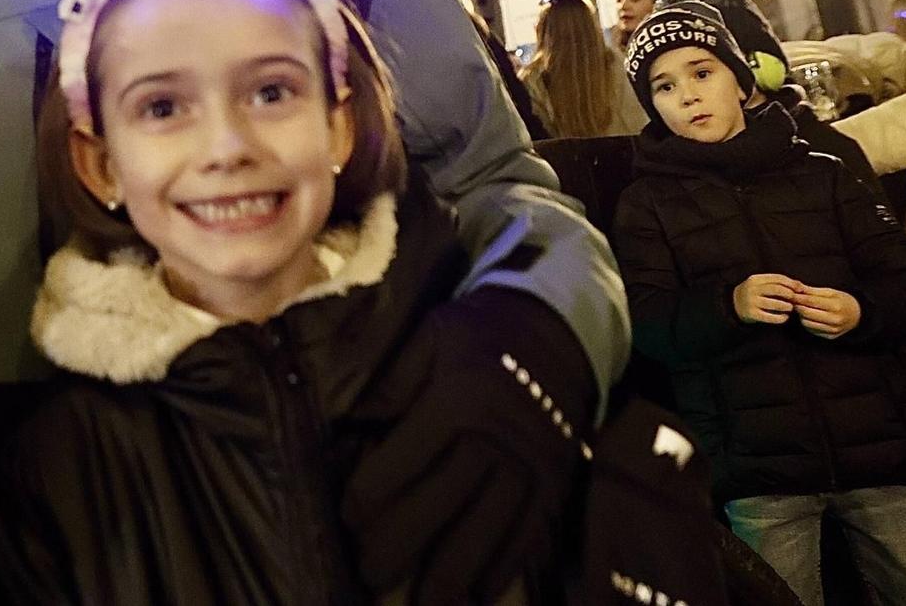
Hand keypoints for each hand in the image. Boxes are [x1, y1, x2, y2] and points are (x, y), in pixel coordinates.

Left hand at [338, 289, 592, 604]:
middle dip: (398, 545)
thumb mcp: (431, 337)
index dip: (371, 494)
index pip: (404, 460)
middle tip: (366, 574)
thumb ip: (391, 382)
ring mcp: (529, 467)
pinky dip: (501, 569)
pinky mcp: (553, 483)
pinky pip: (527, 535)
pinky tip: (478, 594)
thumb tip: (352, 422)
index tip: (347, 519)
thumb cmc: (481, 332)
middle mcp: (495, 440)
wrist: (558, 327)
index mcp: (458, 400)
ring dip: (450, 575)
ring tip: (423, 604)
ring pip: (484, 532)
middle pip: (440, 504)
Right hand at [733, 274, 800, 324]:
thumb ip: (778, 283)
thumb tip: (800, 285)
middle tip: (796, 299)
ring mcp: (751, 302)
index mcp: (755, 279)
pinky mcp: (752, 314)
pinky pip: (771, 317)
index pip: (777, 278)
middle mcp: (752, 289)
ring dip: (787, 307)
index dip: (791, 283)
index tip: (800, 289)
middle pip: (777, 289)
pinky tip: (785, 317)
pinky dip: (781, 318)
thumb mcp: (761, 284)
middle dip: (790, 294)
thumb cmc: (754, 293)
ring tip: (791, 308)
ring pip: (776, 304)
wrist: (733, 304)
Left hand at [792, 285, 860, 338]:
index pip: (811, 302)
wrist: (857, 316)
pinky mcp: (830, 336)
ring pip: (806, 323)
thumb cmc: (842, 301)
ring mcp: (832, 330)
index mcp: (835, 306)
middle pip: (807, 313)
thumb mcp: (830, 292)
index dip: (798, 298)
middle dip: (797, 306)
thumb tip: (794, 286)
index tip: (790, 294)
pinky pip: (811, 330)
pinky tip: (808, 316)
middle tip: (793, 301)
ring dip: (801, 315)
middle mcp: (834, 320)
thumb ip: (811, 290)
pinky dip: (807, 322)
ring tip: (801, 308)